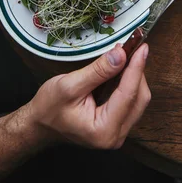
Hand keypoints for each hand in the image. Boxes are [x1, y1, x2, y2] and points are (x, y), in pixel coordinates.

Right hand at [25, 43, 150, 149]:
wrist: (39, 124)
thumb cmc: (49, 108)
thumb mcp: (69, 85)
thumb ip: (97, 71)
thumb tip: (121, 55)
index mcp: (104, 130)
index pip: (128, 94)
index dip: (136, 68)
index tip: (142, 47)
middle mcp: (116, 136)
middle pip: (139, 98)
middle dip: (137, 71)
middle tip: (132, 46)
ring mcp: (118, 132)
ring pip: (138, 100)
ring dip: (134, 75)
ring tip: (126, 55)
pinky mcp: (116, 125)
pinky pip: (131, 102)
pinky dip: (129, 83)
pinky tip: (122, 68)